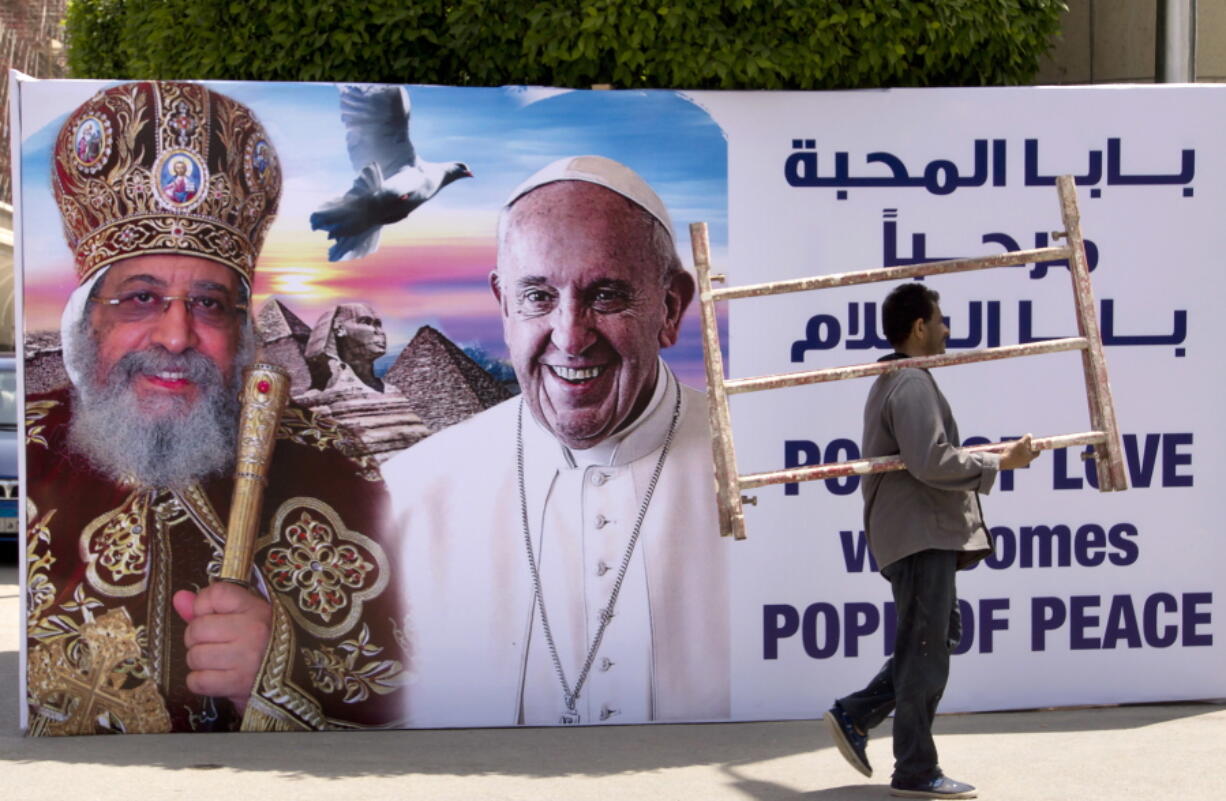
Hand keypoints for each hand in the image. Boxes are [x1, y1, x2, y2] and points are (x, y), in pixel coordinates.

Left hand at [172, 582, 272, 712]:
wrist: (289, 679)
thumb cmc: (263, 642)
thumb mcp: (245, 616)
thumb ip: (210, 605)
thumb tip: (178, 598)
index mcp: (256, 609)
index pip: (215, 594)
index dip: (204, 604)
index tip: (212, 614)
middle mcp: (252, 631)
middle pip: (197, 628)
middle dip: (197, 638)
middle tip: (213, 642)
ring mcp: (246, 658)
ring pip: (195, 656)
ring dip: (199, 661)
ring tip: (216, 661)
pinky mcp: (237, 684)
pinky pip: (197, 681)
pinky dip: (200, 682)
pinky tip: (216, 677)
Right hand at [1000, 433, 1038, 470]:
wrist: (1002, 462)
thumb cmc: (1013, 452)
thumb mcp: (1020, 443)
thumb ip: (1026, 438)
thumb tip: (1030, 435)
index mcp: (1029, 457)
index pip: (1037, 453)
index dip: (1037, 448)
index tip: (1035, 443)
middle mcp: (1025, 461)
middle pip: (1028, 453)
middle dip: (1026, 447)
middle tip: (1023, 442)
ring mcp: (1019, 463)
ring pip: (1021, 455)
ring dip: (1020, 449)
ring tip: (1014, 444)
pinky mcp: (1013, 464)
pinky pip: (1016, 457)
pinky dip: (1015, 453)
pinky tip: (1009, 449)